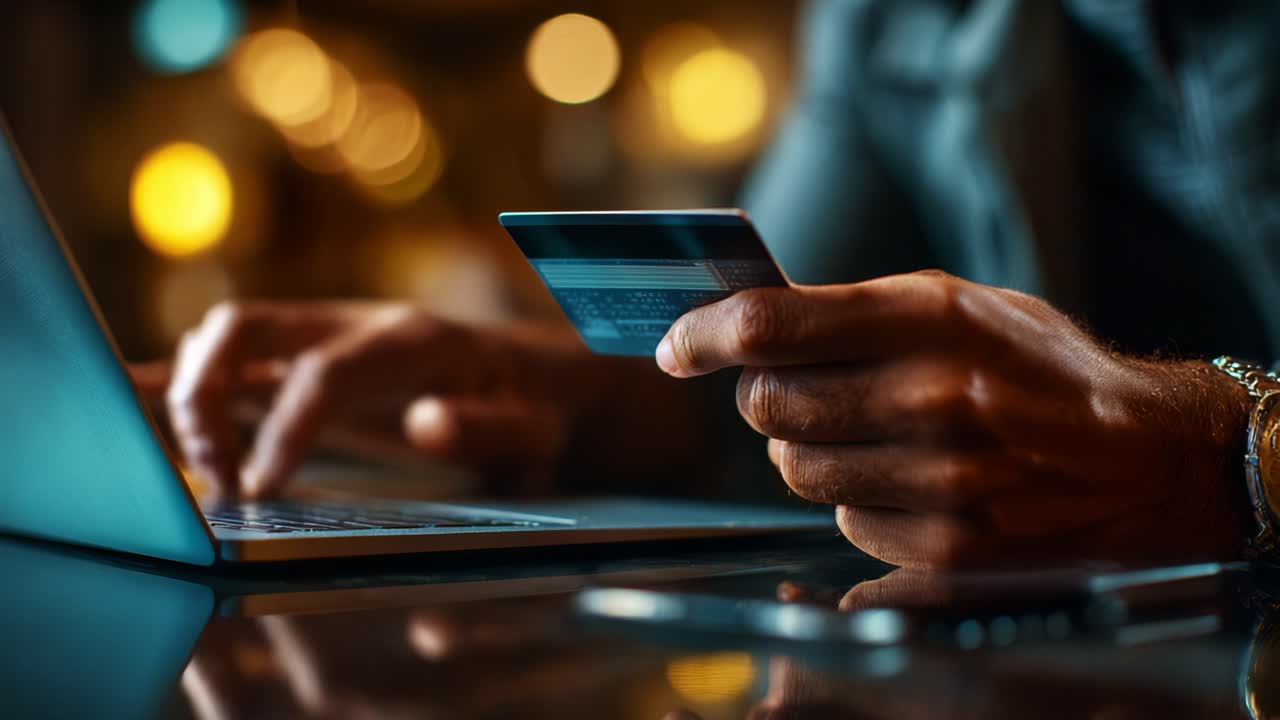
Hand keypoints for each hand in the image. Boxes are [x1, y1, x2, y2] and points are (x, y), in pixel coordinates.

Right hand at [133, 301, 655, 497]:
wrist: (528, 375)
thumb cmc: (530, 410)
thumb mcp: (534, 429)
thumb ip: (488, 429)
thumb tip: (426, 422)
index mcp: (414, 340)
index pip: (324, 374)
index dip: (284, 431)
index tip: (259, 491)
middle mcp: (356, 322)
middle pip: (246, 327)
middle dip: (205, 398)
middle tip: (219, 482)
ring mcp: (324, 331)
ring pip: (225, 335)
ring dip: (191, 397)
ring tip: (209, 474)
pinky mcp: (304, 352)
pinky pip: (232, 354)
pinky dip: (180, 377)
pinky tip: (132, 401)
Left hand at [656, 271, 1252, 567]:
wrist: (1145, 460)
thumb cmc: (1040, 370)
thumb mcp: (960, 305)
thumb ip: (857, 311)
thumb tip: (746, 324)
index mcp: (930, 319)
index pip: (771, 326)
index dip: (703, 335)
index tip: (674, 346)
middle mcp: (932, 399)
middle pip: (768, 406)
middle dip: (765, 397)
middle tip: (793, 389)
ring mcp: (940, 483)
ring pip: (796, 470)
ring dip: (812, 452)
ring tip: (873, 435)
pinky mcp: (945, 552)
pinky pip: (843, 526)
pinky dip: (859, 504)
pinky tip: (910, 484)